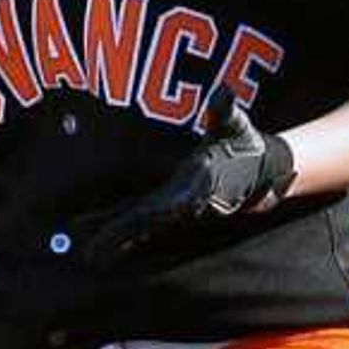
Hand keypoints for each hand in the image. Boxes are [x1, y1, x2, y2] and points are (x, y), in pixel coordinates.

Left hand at [79, 99, 298, 270]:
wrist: (260, 173)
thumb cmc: (245, 145)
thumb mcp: (237, 126)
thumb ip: (227, 111)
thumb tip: (223, 94)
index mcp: (199, 184)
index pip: (173, 201)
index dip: (153, 211)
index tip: (134, 221)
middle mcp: (185, 203)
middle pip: (149, 220)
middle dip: (122, 235)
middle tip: (93, 252)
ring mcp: (176, 209)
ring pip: (140, 225)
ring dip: (113, 237)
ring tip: (87, 254)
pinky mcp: (167, 207)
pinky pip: (137, 218)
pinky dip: (115, 226)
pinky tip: (90, 233)